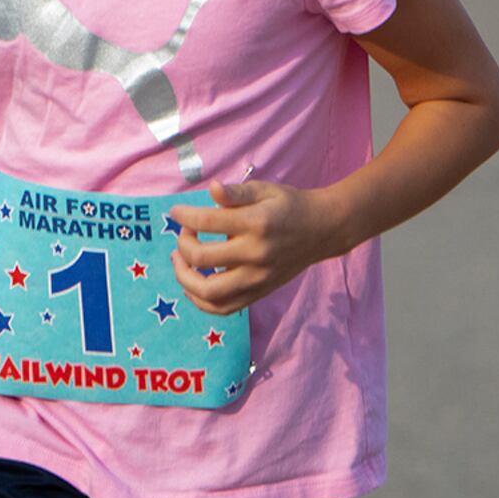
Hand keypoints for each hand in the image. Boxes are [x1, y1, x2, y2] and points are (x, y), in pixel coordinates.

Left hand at [169, 181, 340, 315]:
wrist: (323, 230)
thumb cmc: (291, 205)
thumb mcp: (265, 190)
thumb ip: (236, 192)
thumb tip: (210, 189)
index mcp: (257, 223)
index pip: (207, 222)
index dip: (184, 216)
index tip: (176, 212)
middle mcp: (256, 254)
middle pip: (202, 258)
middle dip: (182, 244)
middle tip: (183, 234)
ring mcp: (258, 278)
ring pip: (208, 292)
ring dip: (184, 278)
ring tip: (179, 262)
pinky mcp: (259, 292)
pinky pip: (223, 308)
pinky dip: (201, 301)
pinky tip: (192, 285)